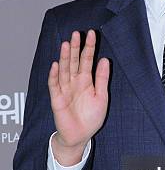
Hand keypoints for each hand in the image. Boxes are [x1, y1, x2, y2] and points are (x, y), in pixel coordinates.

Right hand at [48, 29, 109, 161]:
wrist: (80, 136)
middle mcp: (75, 82)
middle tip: (77, 33)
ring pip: (64, 70)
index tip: (92, 34)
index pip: (87, 60)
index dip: (89, 47)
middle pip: (74, 61)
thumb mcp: (101, 97)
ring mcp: (65, 89)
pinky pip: (54, 85)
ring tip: (67, 44)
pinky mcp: (57, 99)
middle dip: (76, 48)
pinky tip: (56, 65)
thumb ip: (102, 79)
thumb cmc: (91, 118)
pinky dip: (54, 75)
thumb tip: (105, 60)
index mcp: (86, 81)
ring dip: (65, 57)